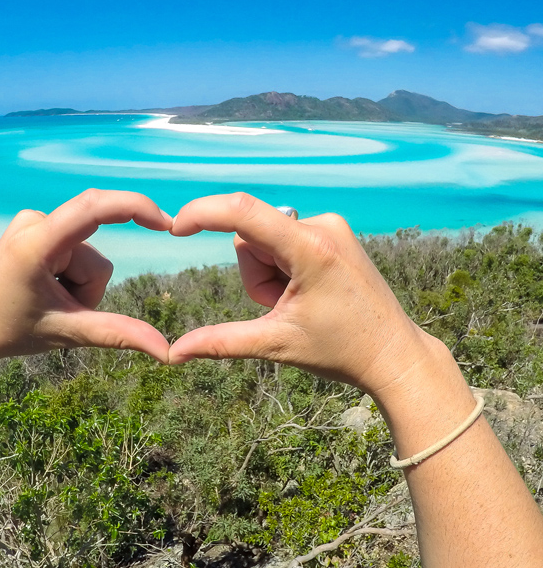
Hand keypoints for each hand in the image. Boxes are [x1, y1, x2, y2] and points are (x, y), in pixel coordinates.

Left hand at [0, 189, 171, 363]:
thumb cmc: (10, 330)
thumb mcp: (67, 332)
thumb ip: (117, 334)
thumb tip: (166, 351)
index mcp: (36, 244)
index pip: (92, 209)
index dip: (133, 207)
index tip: (166, 223)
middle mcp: (35, 222)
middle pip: (95, 256)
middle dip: (88, 288)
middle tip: (59, 310)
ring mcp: (35, 221)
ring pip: (90, 257)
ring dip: (80, 286)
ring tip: (50, 302)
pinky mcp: (39, 226)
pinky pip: (79, 250)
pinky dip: (73, 276)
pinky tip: (47, 288)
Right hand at [168, 193, 439, 397]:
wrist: (394, 355)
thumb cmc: (341, 351)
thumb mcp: (275, 345)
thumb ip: (221, 342)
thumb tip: (174, 353)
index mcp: (310, 249)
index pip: (243, 212)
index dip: (202, 213)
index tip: (175, 228)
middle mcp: (322, 226)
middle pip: (250, 238)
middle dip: (254, 274)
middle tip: (282, 308)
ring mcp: (330, 226)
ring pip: (264, 240)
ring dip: (268, 273)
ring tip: (300, 302)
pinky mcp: (333, 231)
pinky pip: (283, 239)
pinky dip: (283, 266)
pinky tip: (310, 291)